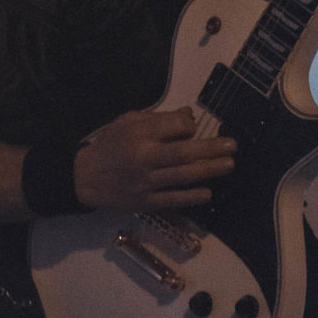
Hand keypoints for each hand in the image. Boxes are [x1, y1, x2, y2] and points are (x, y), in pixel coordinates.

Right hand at [73, 107, 235, 210]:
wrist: (84, 178)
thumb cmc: (109, 145)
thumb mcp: (127, 122)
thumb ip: (157, 118)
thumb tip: (188, 116)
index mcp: (138, 134)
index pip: (173, 127)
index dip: (188, 126)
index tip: (192, 128)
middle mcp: (144, 157)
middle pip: (184, 152)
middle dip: (211, 149)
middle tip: (233, 146)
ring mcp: (146, 182)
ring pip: (183, 176)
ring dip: (209, 170)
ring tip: (229, 165)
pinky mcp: (146, 201)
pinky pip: (174, 198)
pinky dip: (192, 196)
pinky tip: (208, 192)